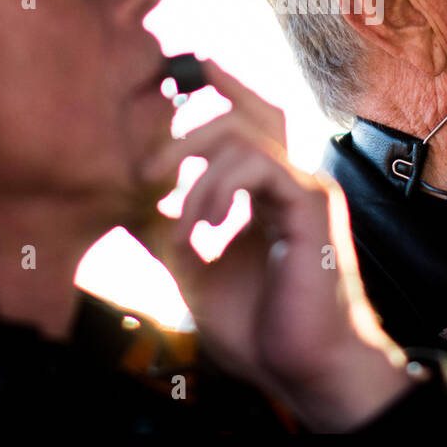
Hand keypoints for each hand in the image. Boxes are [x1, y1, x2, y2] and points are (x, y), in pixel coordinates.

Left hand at [135, 60, 413, 430]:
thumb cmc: (261, 331)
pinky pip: (257, 164)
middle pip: (251, 114)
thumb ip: (170, 237)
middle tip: (148, 168)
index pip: (251, 125)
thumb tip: (136, 210)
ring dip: (196, 173)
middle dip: (189, 128)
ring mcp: (306, 189)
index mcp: (272, 196)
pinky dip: (218, 188)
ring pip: (245, 133)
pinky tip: (206, 225)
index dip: (223, 92)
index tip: (184, 76)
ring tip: (186, 225)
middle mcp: (293, 184)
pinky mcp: (310, 204)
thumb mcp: (196, 276)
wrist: (301, 370)